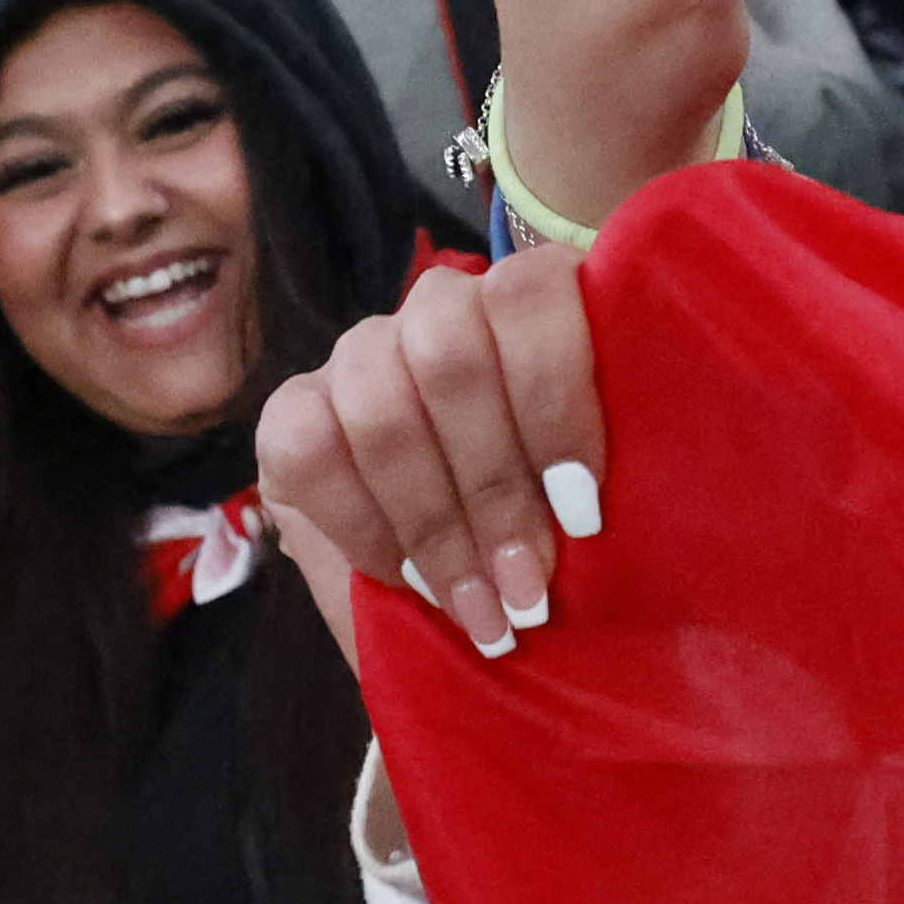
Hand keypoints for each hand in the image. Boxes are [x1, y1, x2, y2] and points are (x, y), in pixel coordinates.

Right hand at [261, 238, 605, 666]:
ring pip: (380, 404)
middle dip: (494, 489)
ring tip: (478, 607)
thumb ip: (598, 473)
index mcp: (532, 305)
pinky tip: (406, 581)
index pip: (528, 296)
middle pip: (449, 356)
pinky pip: (309, 450)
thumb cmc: (551, 540)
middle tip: (529, 588)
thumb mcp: (592, 500)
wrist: (460, 603)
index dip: (554, 402)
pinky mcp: (290, 410)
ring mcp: (359, 355)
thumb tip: (613, 509)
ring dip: (434, 522)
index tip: (581, 512)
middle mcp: (440, 310)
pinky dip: (363, 525)